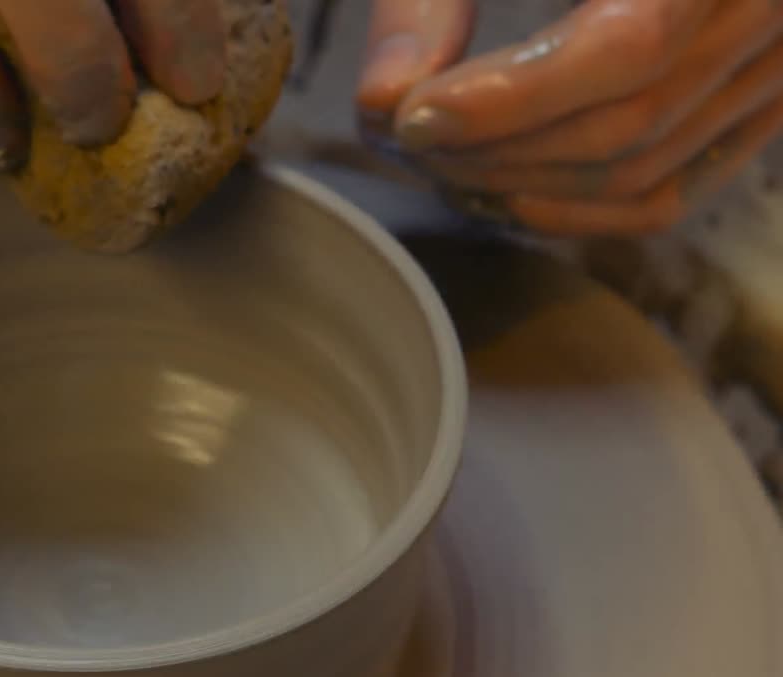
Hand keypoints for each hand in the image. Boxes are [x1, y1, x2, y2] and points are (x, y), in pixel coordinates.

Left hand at [357, 0, 782, 237]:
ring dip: (523, 184)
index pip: (629, 45)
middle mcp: (767, 7)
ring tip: (437, 161)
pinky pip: (671, 193)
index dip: (512, 100)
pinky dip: (577, 211)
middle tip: (405, 141)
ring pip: (645, 171)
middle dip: (500, 151)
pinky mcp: (753, 110)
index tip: (413, 117)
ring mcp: (773, 67)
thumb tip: (379, 104)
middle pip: (629, 125)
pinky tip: (499, 193)